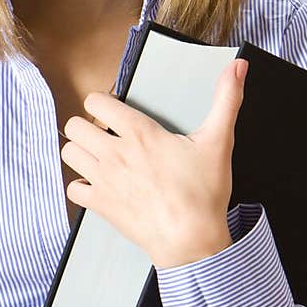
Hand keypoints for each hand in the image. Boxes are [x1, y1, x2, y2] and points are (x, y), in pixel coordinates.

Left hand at [60, 59, 247, 268]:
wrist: (192, 240)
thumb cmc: (205, 193)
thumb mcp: (219, 141)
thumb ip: (227, 99)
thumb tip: (238, 66)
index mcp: (139, 133)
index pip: (96, 101)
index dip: (102, 102)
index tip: (115, 111)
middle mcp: (115, 153)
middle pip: (74, 125)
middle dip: (87, 126)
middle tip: (105, 134)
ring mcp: (104, 180)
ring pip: (69, 153)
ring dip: (80, 152)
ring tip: (99, 156)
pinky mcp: (100, 205)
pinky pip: (73, 189)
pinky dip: (81, 186)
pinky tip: (98, 184)